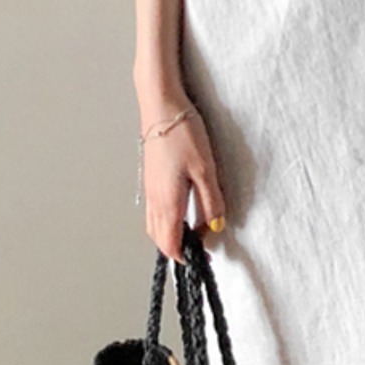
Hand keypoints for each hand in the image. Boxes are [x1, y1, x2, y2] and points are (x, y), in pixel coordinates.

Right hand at [138, 96, 227, 264]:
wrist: (161, 106)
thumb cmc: (183, 134)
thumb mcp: (206, 169)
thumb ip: (210, 201)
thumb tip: (215, 225)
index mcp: (168, 203)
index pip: (171, 245)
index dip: (187, 256)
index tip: (204, 257)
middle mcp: (154, 200)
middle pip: (160, 239)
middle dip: (178, 249)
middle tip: (200, 246)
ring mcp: (149, 189)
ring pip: (154, 225)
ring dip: (169, 235)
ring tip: (191, 230)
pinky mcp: (149, 178)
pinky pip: (153, 210)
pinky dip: (163, 220)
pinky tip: (177, 209)